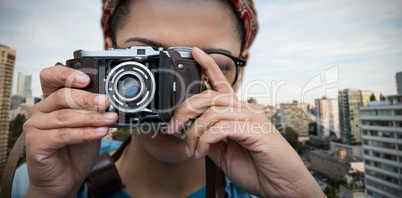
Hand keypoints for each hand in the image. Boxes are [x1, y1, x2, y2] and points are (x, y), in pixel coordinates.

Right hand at [23, 66, 117, 196]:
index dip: (67, 74)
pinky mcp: (35, 143)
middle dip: (88, 99)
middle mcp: (40, 111)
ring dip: (92, 117)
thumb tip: (108, 100)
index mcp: (50, 101)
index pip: (51, 77)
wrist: (65, 178)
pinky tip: (100, 132)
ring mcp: (35, 127)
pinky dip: (85, 133)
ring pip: (65, 117)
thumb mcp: (88, 125)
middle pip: (62, 96)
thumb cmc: (76, 150)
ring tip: (110, 119)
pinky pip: (64, 135)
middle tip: (106, 102)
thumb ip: (92, 112)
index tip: (86, 79)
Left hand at [167, 47, 323, 196]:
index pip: (222, 84)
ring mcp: (252, 118)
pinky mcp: (255, 129)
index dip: (209, 66)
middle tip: (173, 128)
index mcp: (239, 112)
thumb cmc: (257, 169)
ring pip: (212, 111)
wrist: (281, 186)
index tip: (195, 52)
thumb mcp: (224, 154)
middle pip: (210, 96)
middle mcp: (246, 110)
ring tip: (191, 149)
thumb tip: (190, 133)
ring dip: (194, 131)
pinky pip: (221, 127)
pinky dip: (205, 140)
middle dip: (185, 110)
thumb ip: (210, 139)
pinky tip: (201, 152)